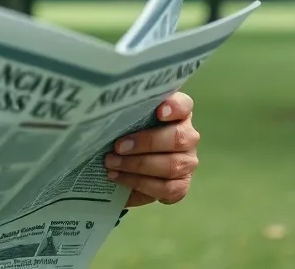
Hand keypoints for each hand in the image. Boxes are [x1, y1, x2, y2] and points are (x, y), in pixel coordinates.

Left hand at [103, 92, 198, 207]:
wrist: (127, 167)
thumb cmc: (126, 135)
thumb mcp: (125, 121)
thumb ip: (126, 113)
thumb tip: (106, 110)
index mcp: (177, 114)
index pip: (184, 105)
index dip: (175, 107)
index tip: (160, 112)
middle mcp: (187, 136)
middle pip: (178, 138)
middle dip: (146, 142)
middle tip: (118, 146)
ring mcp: (187, 162)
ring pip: (171, 165)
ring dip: (137, 165)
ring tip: (111, 163)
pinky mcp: (181, 185)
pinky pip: (166, 188)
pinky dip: (139, 183)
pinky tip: (118, 177)